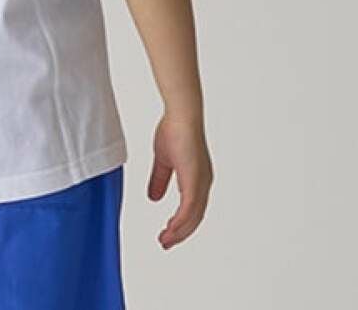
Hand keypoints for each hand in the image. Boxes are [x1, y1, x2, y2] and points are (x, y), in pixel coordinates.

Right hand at [147, 112, 213, 248]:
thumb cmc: (174, 129)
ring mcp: (202, 182)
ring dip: (179, 231)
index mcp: (197, 178)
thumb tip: (154, 198)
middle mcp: (204, 182)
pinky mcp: (196, 180)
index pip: (192, 208)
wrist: (181, 115)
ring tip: (165, 240)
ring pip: (193, 217)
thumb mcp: (163, 160)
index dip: (181, 223)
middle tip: (165, 243)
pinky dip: (180, 221)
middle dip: (180, 233)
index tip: (168, 233)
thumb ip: (160, 179)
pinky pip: (189, 209)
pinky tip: (170, 228)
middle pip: (195, 217)